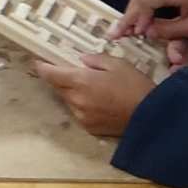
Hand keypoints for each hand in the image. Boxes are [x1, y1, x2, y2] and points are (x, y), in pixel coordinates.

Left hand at [35, 53, 153, 135]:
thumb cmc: (135, 85)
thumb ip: (96, 59)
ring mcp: (81, 116)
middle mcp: (76, 100)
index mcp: (81, 81)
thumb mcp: (118, 63)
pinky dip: (83, 106)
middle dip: (62, 79)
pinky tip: (99, 103)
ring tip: (93, 89)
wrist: (149, 116)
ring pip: (69, 100)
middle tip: (73, 72)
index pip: (51, 74)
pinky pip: (79, 113)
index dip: (42, 67)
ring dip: (74, 93)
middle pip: (59, 87)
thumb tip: (82, 60)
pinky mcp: (89, 128)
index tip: (38, 62)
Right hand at [110, 0, 187, 42]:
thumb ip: (168, 30)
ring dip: (134, 13)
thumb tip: (145, 32)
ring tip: (125, 31)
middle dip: (129, 15)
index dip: (134, 17)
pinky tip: (139, 24)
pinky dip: (142, 10)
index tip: (129, 33)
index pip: (146, 0)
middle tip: (117, 34)